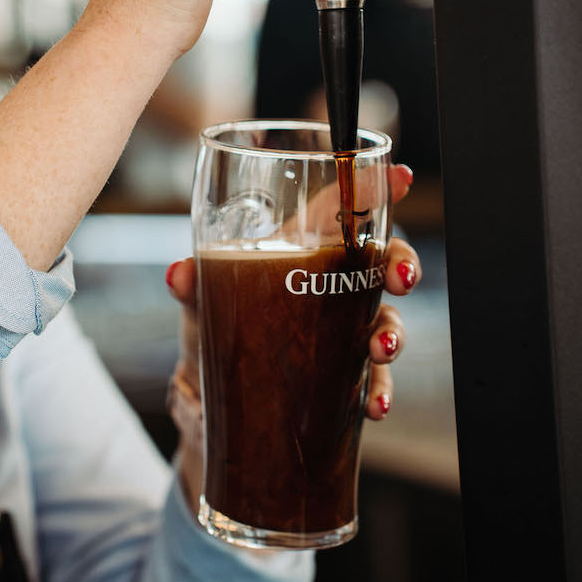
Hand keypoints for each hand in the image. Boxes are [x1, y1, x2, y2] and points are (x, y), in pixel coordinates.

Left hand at [164, 164, 419, 508]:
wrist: (213, 400)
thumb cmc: (216, 328)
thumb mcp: (202, 301)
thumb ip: (194, 284)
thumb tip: (180, 274)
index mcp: (302, 253)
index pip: (343, 211)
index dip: (373, 188)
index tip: (401, 176)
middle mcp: (332, 290)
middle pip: (380, 264)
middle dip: (400, 265)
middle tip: (399, 278)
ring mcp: (342, 335)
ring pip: (385, 323)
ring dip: (392, 335)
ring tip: (380, 350)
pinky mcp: (342, 380)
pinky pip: (372, 383)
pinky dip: (378, 393)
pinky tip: (374, 405)